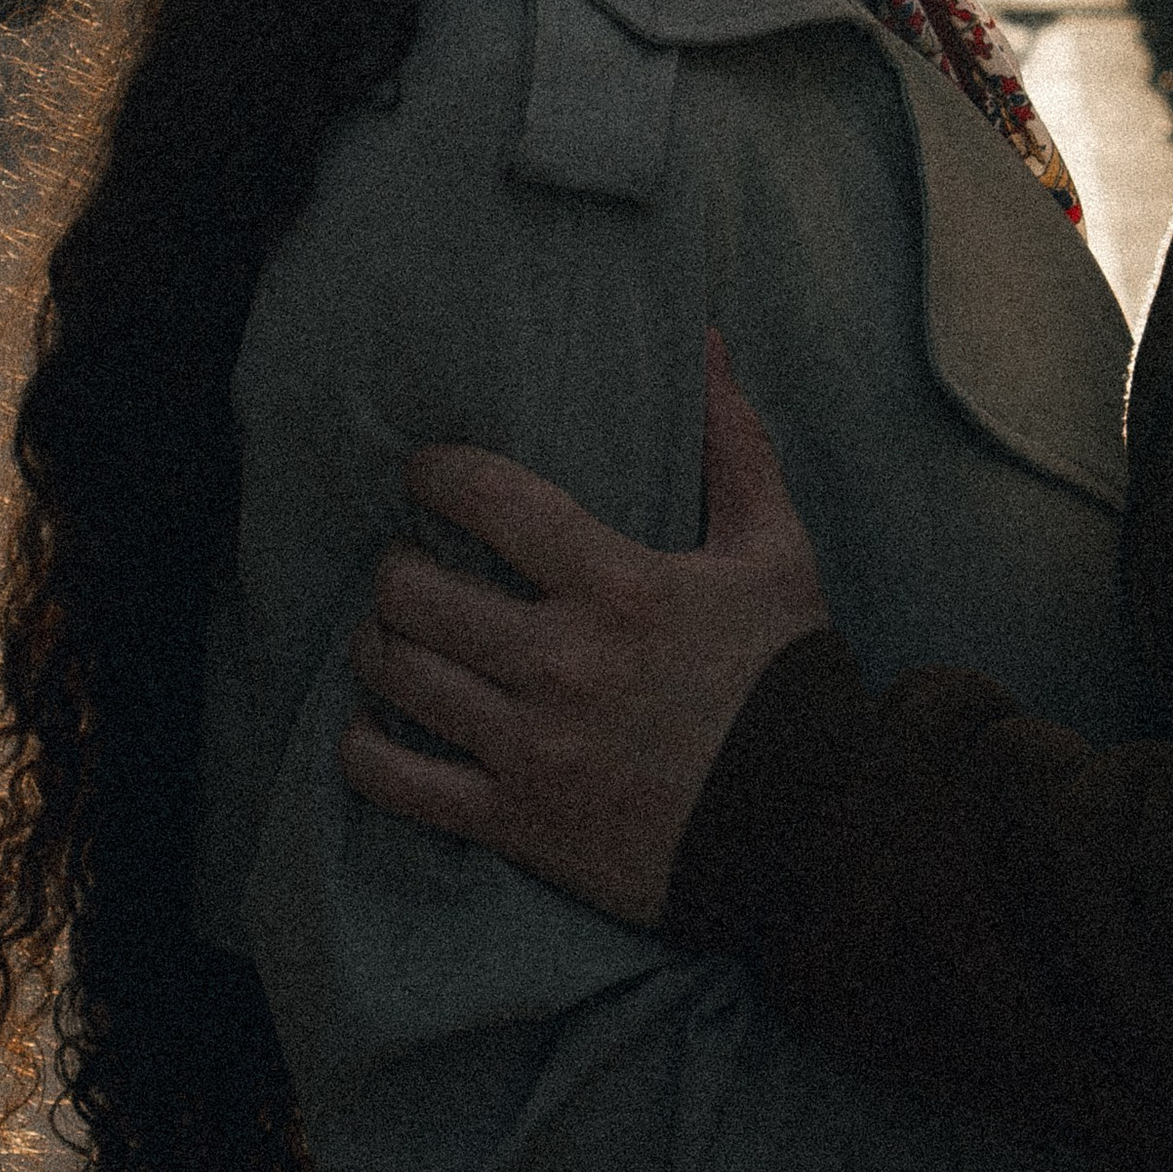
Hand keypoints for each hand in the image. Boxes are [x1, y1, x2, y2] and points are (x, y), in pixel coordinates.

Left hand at [339, 331, 830, 926]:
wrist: (808, 829)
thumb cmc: (786, 678)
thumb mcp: (776, 549)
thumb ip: (735, 444)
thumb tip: (705, 343)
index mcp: (623, 586)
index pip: (493, 501)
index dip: (438, 472)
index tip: (425, 470)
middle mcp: (564, 663)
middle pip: (416, 593)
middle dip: (396, 567)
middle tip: (407, 562)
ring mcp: (532, 747)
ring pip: (398, 679)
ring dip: (377, 645)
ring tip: (391, 632)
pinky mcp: (515, 822)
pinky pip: (396, 782)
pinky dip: (364, 749)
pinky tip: (373, 726)